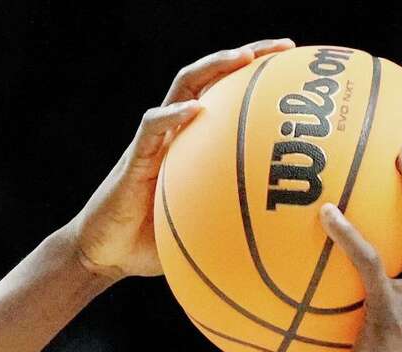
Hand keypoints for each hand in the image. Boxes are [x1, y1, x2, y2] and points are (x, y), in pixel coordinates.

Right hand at [67, 38, 294, 280]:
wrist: (105, 254)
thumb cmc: (154, 244)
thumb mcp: (205, 232)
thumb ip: (236, 225)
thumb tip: (283, 240)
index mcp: (194, 144)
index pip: (228, 97)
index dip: (259, 79)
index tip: (295, 67)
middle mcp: (176, 132)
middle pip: (211, 77)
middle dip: (246, 55)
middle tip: (283, 47)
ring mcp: (154, 141)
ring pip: (182, 87)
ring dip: (212, 67)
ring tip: (242, 57)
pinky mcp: (134, 158)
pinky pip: (153, 128)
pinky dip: (173, 115)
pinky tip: (194, 109)